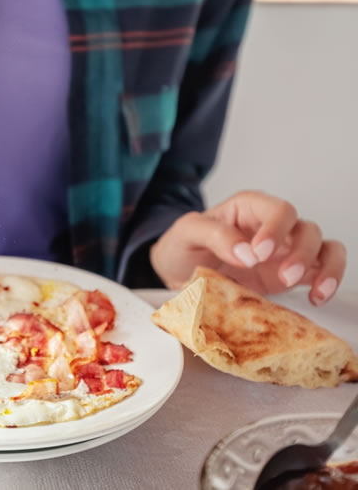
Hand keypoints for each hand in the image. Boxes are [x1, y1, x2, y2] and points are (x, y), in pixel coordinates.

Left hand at [150, 190, 346, 304]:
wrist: (177, 274)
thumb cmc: (183, 246)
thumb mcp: (186, 233)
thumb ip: (214, 235)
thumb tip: (246, 252)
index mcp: (248, 208)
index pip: (278, 209)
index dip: (276, 229)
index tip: (260, 253)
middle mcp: (272, 226)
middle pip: (305, 228)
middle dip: (301, 252)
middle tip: (284, 276)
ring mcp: (285, 250)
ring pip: (324, 247)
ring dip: (324, 267)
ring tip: (313, 289)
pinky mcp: (291, 274)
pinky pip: (322, 271)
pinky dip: (327, 281)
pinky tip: (317, 297)